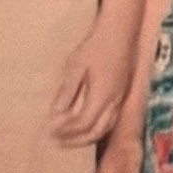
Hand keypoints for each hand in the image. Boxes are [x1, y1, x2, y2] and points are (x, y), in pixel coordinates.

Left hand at [51, 23, 133, 146]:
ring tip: (68, 137)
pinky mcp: (123, 94)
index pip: (82, 124)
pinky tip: (85, 123)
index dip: (65, 131)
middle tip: (57, 141)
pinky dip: (96, 127)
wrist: (121, 31)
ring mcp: (121, 99)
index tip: (49, 132)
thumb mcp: (76, 67)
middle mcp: (114, 103)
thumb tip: (56, 114)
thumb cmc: (96, 46)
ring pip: (105, 128)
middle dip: (75, 140)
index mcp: (102, 97)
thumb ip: (67, 92)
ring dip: (86, 136)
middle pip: (96, 132)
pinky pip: (110, 120)